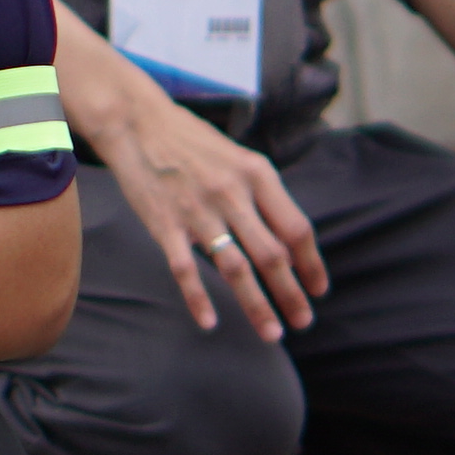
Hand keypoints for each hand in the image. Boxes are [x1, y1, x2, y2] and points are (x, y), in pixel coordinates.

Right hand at [64, 34, 319, 336]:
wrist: (136, 122)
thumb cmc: (191, 142)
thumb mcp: (238, 158)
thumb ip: (262, 196)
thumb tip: (287, 240)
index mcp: (257, 175)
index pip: (297, 228)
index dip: (312, 264)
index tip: (318, 291)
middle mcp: (232, 194)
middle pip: (273, 255)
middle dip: (292, 294)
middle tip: (303, 322)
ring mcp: (198, 211)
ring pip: (236, 268)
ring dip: (257, 305)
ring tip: (272, 332)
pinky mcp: (165, 223)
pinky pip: (186, 269)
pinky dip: (198, 298)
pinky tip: (209, 323)